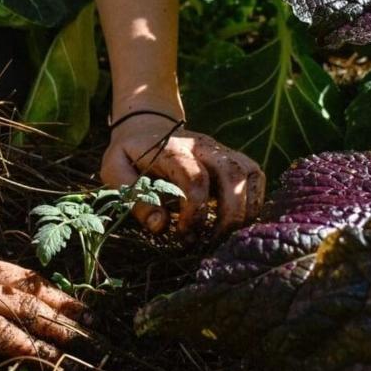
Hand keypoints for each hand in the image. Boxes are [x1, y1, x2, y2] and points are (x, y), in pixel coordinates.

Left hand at [101, 114, 265, 234]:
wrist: (145, 128)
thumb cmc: (129, 155)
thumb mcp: (114, 171)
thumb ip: (135, 197)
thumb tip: (160, 225)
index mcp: (173, 149)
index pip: (196, 178)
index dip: (194, 211)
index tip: (182, 232)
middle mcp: (204, 147)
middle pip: (233, 174)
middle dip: (229, 214)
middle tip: (212, 241)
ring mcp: (221, 151)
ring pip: (251, 174)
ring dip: (247, 209)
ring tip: (228, 235)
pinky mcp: (232, 159)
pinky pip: (256, 176)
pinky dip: (255, 201)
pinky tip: (238, 222)